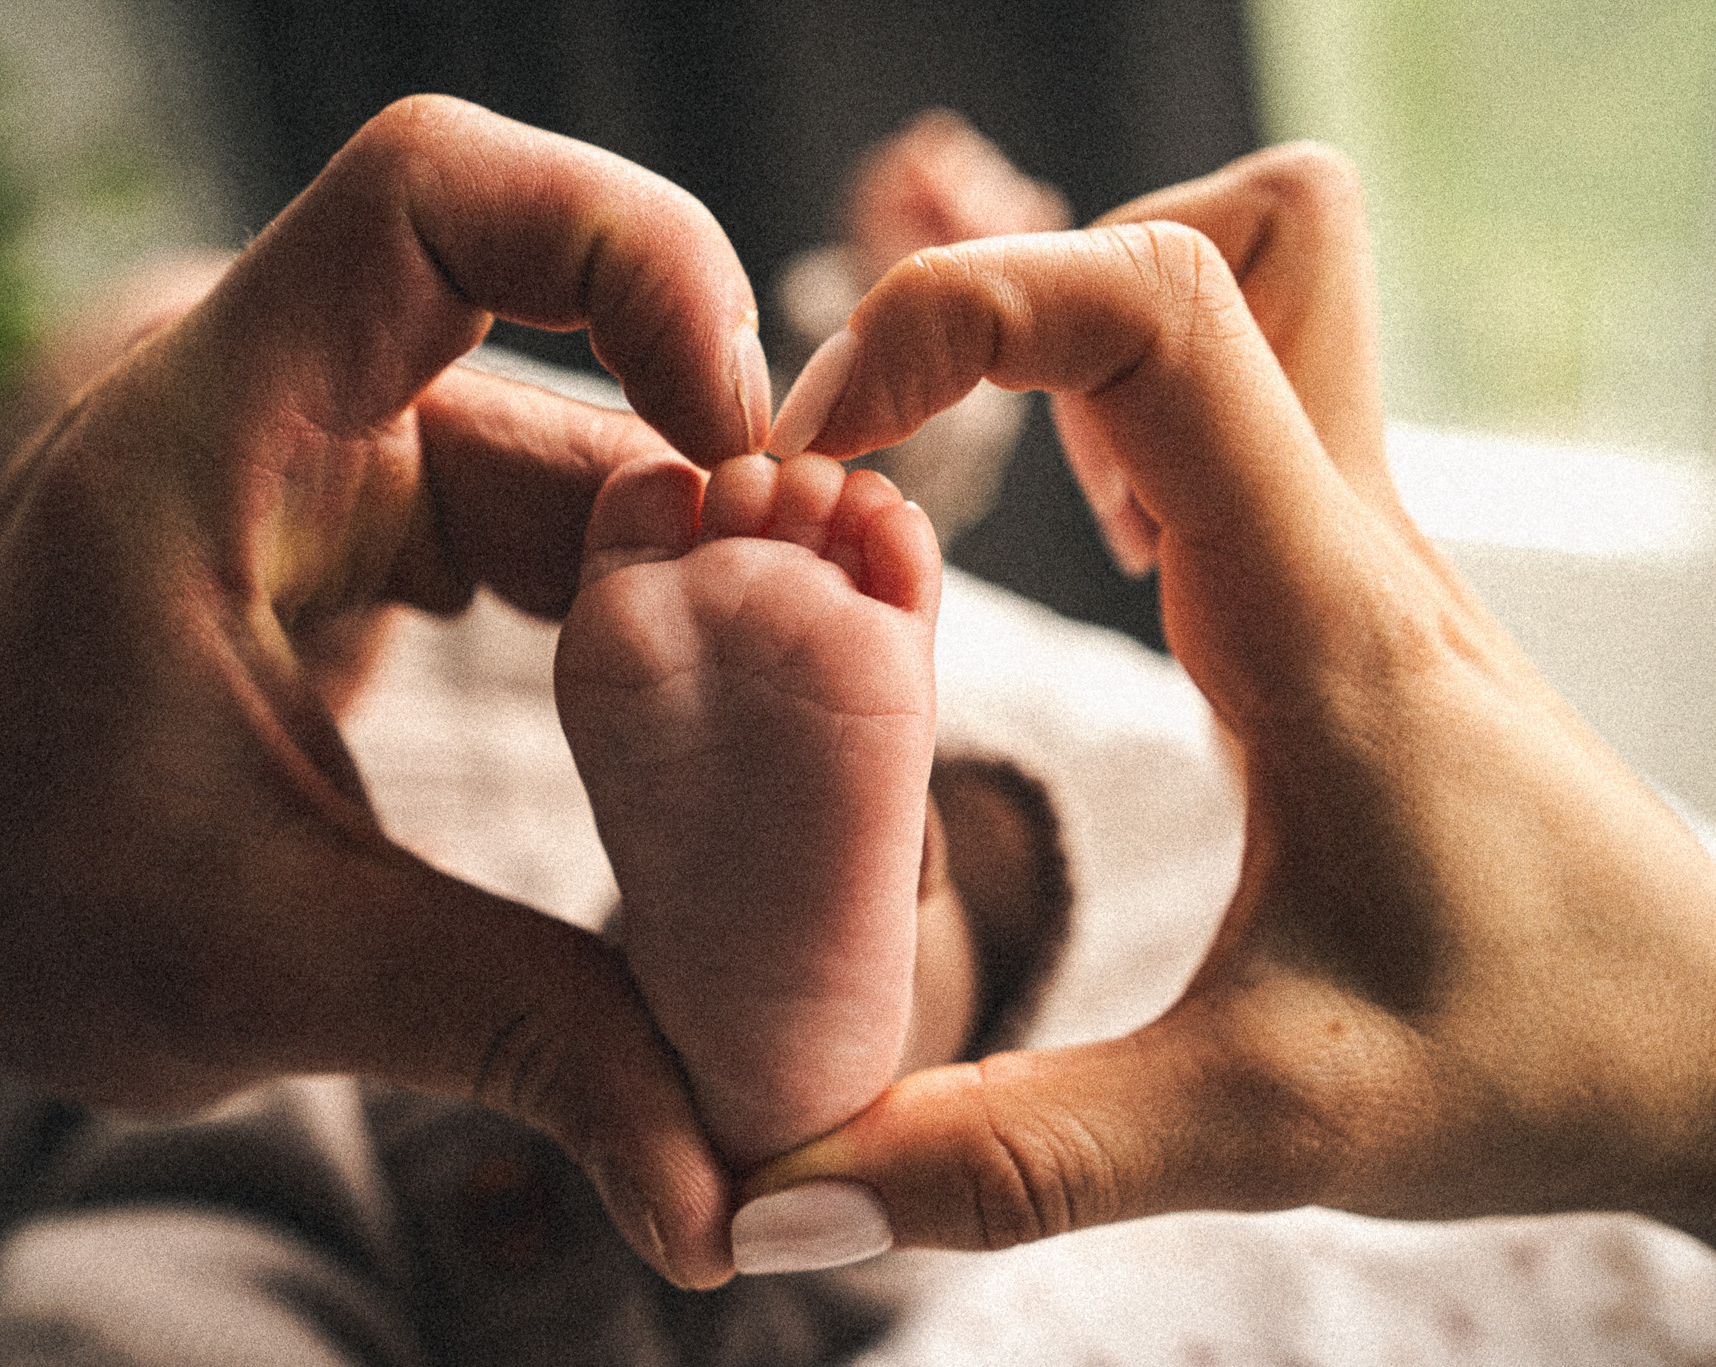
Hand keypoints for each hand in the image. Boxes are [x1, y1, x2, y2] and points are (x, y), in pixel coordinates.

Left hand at [0, 96, 770, 1288]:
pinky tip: (724, 726)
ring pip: (594, 460)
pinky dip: (658, 618)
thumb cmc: (10, 888)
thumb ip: (511, 1036)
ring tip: (824, 725)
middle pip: (576, 353)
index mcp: (218, 436)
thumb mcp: (263, 964)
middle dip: (732, 493)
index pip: (432, 198)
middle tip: (854, 650)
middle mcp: (297, 410)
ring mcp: (350, 465)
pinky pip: (565, 533)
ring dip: (714, 578)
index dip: (623, 254)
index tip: (735, 435)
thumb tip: (714, 1185)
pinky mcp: (386, 533)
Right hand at [741, 143, 1715, 1262]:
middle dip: (1020, 290)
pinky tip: (1084, 531)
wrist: (1715, 1046)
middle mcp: (1341, 531)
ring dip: (1076, 323)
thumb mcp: (1267, 1128)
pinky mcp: (1341, 573)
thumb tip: (779, 1198)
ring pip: (1244, 276)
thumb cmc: (1533, 1055)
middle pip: (1226, 233)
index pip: (1153, 310)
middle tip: (896, 441)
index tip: (830, 447)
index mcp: (1315, 612)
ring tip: (966, 473)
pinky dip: (1120, 395)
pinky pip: (1234, 387)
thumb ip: (1016, 1161)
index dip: (959, 316)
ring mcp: (1350, 537)